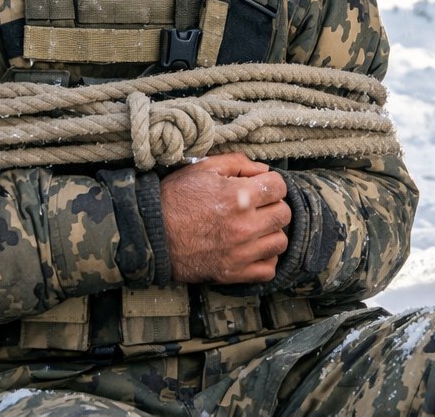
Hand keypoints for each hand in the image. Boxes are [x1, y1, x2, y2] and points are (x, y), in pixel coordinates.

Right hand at [159, 152, 290, 284]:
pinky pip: (268, 270)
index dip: (272, 184)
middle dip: (274, 207)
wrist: (150, 233)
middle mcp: (244, 225)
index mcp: (239, 196)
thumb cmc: (175, 198)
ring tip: (256, 228)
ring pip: (280, 242)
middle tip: (259, 207)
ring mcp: (240, 252)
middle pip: (283, 214)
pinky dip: (266, 260)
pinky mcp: (233, 272)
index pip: (279, 187)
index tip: (262, 188)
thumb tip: (264, 170)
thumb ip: (238, 163)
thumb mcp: (203, 168)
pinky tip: (254, 249)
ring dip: (271, 233)